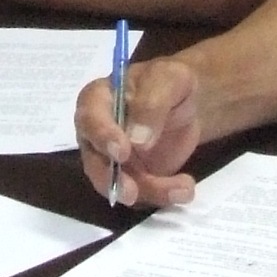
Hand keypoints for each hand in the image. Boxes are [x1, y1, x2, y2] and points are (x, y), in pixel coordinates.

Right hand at [75, 56, 201, 207]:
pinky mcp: (132, 177)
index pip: (89, 120)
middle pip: (94, 162)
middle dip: (112, 180)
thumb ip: (152, 103)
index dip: (102, 137)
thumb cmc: (170, 83)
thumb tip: (138, 140)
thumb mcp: (169, 79)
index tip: (122, 152)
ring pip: (118, 185)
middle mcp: (97, 134)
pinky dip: (161, 196)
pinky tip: (183, 189)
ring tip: (183, 189)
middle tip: (133, 193)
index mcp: (98, 101)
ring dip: (148, 192)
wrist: (187, 103)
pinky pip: (141, 194)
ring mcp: (112, 160)